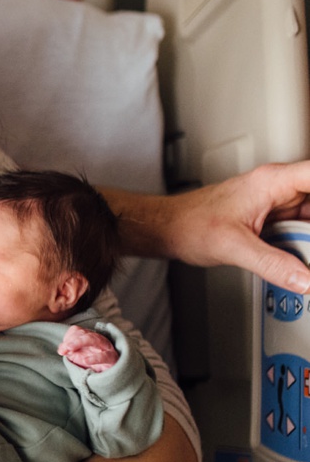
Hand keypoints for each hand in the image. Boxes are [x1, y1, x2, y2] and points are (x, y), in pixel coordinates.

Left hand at [57, 324, 117, 371]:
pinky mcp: (112, 358)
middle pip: (85, 333)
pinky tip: (85, 361)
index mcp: (88, 337)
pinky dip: (95, 358)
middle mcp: (97, 339)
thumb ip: (67, 351)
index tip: (62, 350)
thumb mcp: (76, 356)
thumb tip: (61, 349)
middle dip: (73, 340)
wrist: (106, 375)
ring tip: (70, 349)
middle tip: (65, 348)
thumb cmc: (91, 363)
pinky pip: (105, 356)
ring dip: (80, 342)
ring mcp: (106, 348)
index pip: (77, 330)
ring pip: (95, 339)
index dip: (68, 337)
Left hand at [153, 161, 309, 290]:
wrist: (166, 228)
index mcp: (272, 181)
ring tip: (305, 259)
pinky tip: (305, 261)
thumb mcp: (233, 247)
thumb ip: (272, 264)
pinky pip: (305, 227)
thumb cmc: (189, 224)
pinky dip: (309, 242)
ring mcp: (279, 203)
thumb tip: (306, 281)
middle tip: (309, 251)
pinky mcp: (275, 218)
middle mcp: (280, 187)